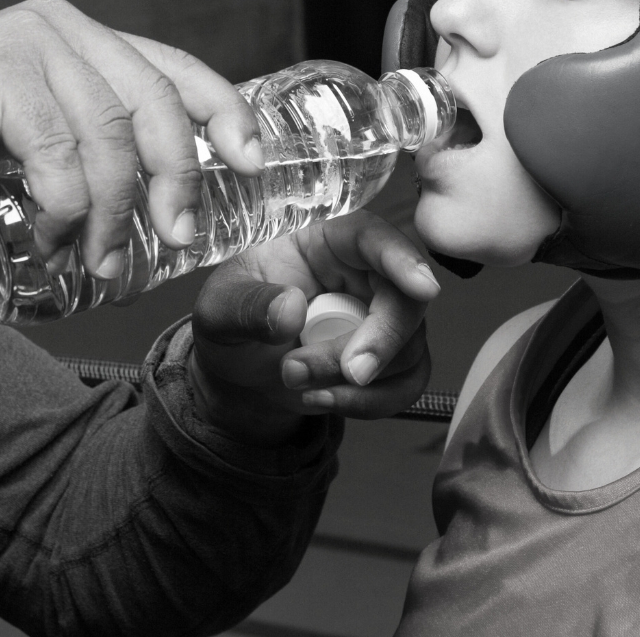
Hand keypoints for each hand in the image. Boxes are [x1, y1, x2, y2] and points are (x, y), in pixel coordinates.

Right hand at [0, 0, 264, 279]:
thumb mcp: (42, 138)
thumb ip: (92, 149)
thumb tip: (162, 208)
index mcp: (85, 39)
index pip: (176, 67)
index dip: (224, 112)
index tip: (253, 162)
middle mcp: (65, 29)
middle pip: (154, 102)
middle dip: (176, 176)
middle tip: (179, 235)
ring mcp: (32, 43)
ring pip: (108, 134)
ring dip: (113, 211)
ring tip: (101, 261)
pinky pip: (57, 151)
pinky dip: (64, 207)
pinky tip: (52, 240)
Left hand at [188, 212, 438, 444]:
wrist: (238, 372)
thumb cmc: (232, 323)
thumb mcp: (218, 310)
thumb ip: (247, 306)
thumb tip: (290, 309)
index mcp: (324, 240)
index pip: (371, 236)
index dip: (400, 258)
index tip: (421, 288)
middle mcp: (362, 273)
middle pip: (405, 300)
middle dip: (378, 342)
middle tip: (344, 373)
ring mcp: (381, 316)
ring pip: (407, 348)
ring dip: (354, 381)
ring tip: (294, 380)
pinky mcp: (391, 359)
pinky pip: (406, 384)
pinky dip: (369, 403)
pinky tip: (321, 399)